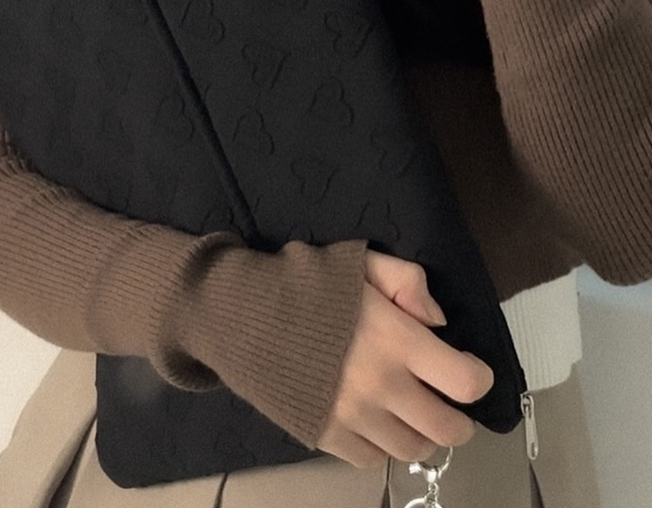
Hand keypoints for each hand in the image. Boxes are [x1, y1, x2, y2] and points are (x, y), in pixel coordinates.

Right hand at [317, 251, 493, 466]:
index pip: (465, 382)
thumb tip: (438, 322)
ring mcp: (352, 418)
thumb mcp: (361, 261)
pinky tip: (377, 422)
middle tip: (449, 401)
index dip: (479, 378)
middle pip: (447, 429)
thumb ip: (408, 282)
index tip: (469, 368)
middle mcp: (381, 387)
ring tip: (413, 413)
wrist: (242, 314)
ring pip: (412, 449)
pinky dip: (383, 445)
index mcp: (396, 341)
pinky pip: (371, 459)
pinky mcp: (325, 436)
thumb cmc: (306, 283)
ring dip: (422, 434)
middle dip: (458, 418)